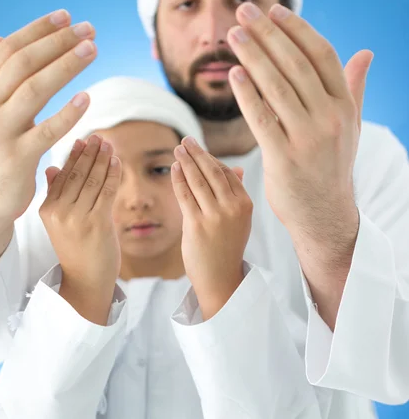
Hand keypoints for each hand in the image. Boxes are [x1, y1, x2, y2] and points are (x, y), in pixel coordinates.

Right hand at [0, 10, 96, 245]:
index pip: (9, 50)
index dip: (38, 30)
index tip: (66, 17)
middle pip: (24, 63)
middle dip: (58, 42)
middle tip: (89, 29)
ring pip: (35, 90)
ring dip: (66, 66)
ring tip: (92, 50)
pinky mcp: (17, 157)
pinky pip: (47, 131)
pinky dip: (68, 113)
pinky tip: (87, 98)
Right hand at [39, 135, 121, 323]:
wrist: (86, 281)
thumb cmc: (76, 250)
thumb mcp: (58, 222)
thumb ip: (55, 194)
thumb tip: (51, 167)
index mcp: (47, 209)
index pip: (62, 175)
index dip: (74, 155)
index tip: (84, 139)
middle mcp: (59, 212)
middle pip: (77, 174)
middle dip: (90, 152)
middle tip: (99, 136)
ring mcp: (77, 218)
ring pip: (92, 180)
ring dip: (103, 159)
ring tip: (109, 144)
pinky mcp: (97, 223)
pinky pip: (106, 191)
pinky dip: (112, 174)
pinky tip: (117, 161)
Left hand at [171, 136, 252, 319]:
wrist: (220, 278)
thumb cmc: (227, 247)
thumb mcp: (239, 219)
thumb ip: (235, 193)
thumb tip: (236, 168)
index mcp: (245, 204)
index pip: (226, 173)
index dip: (210, 158)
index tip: (198, 148)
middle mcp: (232, 208)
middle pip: (212, 172)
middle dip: (197, 153)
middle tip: (185, 140)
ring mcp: (215, 216)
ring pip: (197, 181)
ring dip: (185, 162)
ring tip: (177, 150)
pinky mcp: (197, 224)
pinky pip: (185, 195)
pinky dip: (178, 179)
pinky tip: (173, 169)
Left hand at [226, 2, 371, 248]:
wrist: (324, 214)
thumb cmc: (331, 166)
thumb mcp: (350, 126)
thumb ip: (354, 88)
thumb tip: (366, 53)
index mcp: (345, 106)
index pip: (321, 55)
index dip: (296, 30)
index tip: (273, 11)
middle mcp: (330, 118)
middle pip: (295, 64)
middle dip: (267, 34)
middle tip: (244, 11)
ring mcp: (307, 138)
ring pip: (276, 86)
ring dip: (253, 56)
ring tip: (233, 35)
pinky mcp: (284, 157)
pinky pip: (262, 118)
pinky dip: (247, 94)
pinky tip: (233, 74)